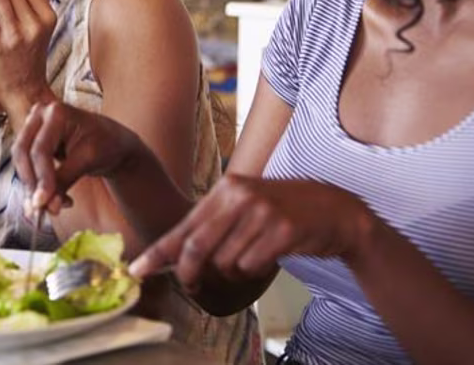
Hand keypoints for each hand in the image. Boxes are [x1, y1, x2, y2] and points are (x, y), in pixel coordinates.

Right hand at [12, 101, 145, 214]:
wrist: (112, 142)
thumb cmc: (106, 144)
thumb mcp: (87, 160)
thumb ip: (64, 180)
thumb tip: (47, 206)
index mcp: (56, 111)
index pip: (40, 150)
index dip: (41, 178)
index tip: (43, 203)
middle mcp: (39, 114)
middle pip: (23, 153)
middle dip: (32, 183)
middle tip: (42, 209)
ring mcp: (33, 126)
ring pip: (21, 161)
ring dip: (33, 186)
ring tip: (55, 206)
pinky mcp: (32, 141)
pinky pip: (26, 165)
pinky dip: (37, 184)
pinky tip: (56, 198)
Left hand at [129, 176, 377, 289]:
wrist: (335, 209)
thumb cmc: (282, 211)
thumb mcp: (244, 205)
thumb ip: (211, 225)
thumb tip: (175, 256)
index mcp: (226, 188)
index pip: (184, 226)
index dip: (159, 252)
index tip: (138, 270)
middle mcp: (241, 196)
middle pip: (197, 247)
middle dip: (188, 273)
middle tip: (190, 285)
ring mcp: (263, 212)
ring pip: (225, 262)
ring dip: (232, 271)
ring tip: (250, 256)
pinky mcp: (283, 231)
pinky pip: (251, 266)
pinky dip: (254, 270)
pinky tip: (268, 257)